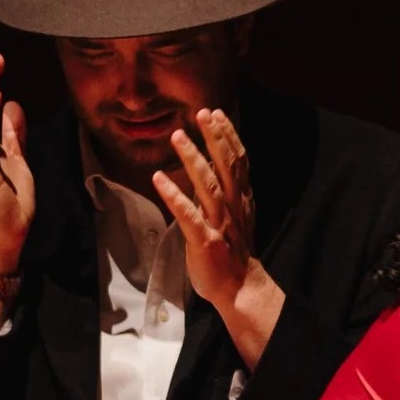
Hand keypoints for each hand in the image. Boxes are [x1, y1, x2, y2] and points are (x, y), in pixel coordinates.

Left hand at [154, 108, 284, 369]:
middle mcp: (233, 206)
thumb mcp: (235, 213)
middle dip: (214, 137)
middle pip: (226, 166)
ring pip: (207, 186)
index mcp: (241, 199)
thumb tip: (213, 164)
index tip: (216, 113)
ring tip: (177, 136)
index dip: (228, 135)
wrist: (240, 287)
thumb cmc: (233, 250)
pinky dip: (174, 196)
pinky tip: (158, 178)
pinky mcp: (204, 241)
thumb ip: (226, 190)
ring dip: (193, 159)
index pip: (238, 161)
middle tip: (201, 113)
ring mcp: (219, 223)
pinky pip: (188, 216)